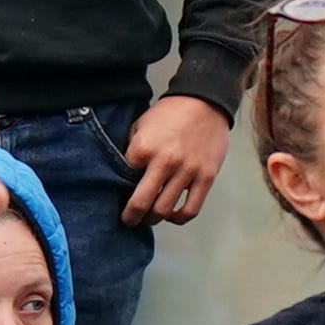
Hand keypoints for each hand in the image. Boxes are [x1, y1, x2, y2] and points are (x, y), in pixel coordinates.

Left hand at [119, 95, 229, 228]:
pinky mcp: (206, 177)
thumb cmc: (169, 114)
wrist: (205, 102)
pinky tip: (173, 216)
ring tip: (150, 218)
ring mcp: (187, 171)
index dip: (119, 192)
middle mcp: (164, 163)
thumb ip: (133, 150)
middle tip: (129, 221)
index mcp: (143, 149)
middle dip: (132, 217)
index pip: (124, 182)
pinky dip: (179, 218)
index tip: (118, 198)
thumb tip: (126, 175)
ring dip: (153, 219)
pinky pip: (191, 209)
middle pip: (142, 204)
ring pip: (165, 210)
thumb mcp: (140, 126)